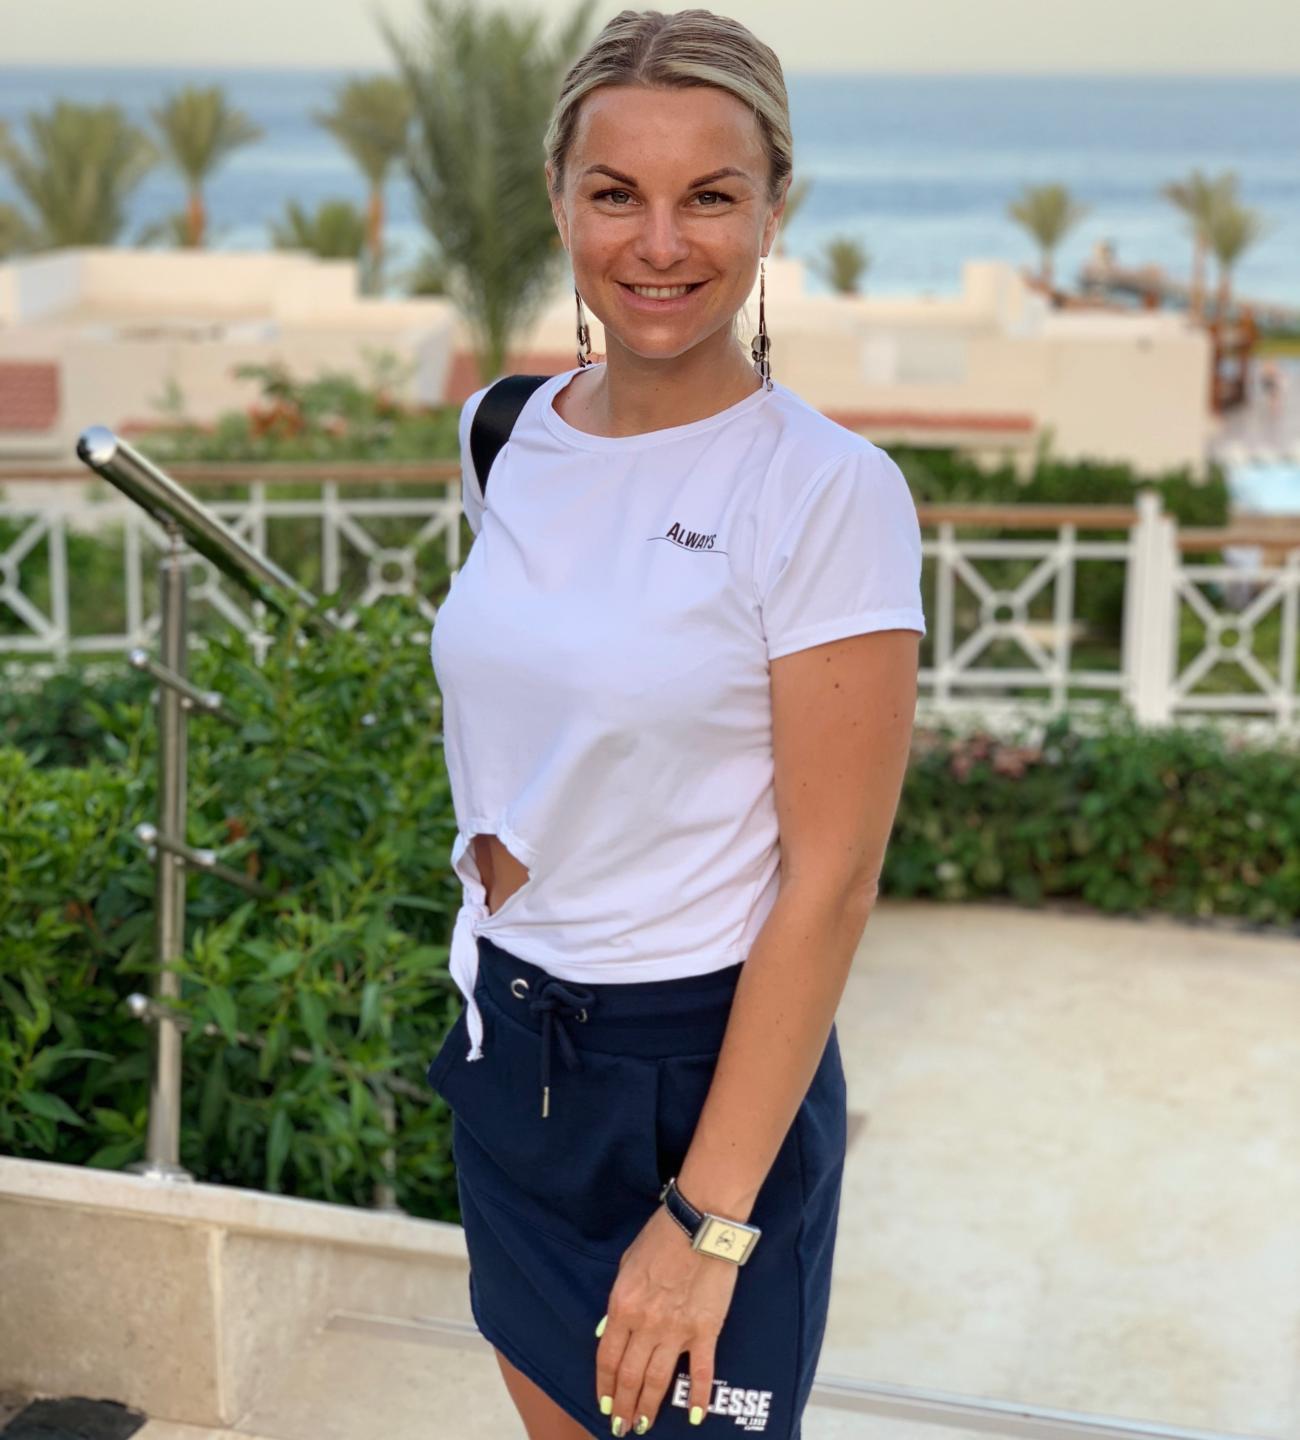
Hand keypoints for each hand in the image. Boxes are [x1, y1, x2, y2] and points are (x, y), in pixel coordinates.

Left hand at [595, 1202, 739, 1432]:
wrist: (699, 1222)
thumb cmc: (661, 1236)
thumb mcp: (627, 1264)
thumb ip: (618, 1300)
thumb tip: (608, 1332)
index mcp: (622, 1306)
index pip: (607, 1358)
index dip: (604, 1387)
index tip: (603, 1406)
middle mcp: (646, 1325)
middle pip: (629, 1376)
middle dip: (622, 1406)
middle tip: (621, 1427)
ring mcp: (677, 1331)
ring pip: (658, 1380)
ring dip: (648, 1406)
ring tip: (643, 1425)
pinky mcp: (705, 1331)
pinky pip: (702, 1372)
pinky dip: (699, 1397)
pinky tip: (695, 1417)